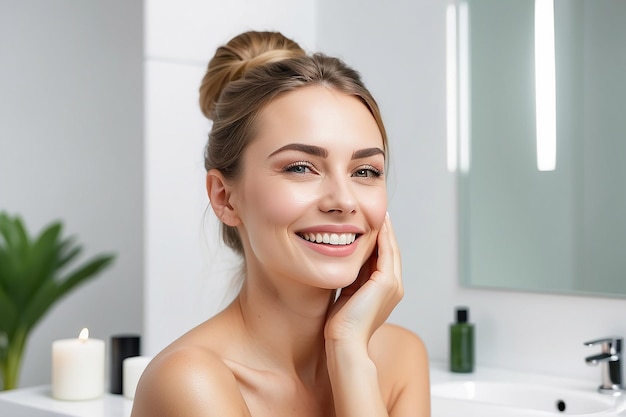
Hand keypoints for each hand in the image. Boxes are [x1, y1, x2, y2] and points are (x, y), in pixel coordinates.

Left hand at [324, 213, 402, 346]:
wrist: (344, 342)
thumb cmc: (341, 325)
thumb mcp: (347, 295)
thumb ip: (351, 280)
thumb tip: (342, 265)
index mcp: (385, 291)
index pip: (385, 259)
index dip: (380, 241)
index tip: (372, 225)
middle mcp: (394, 287)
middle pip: (391, 252)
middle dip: (386, 232)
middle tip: (380, 214)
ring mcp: (393, 285)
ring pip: (391, 250)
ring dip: (386, 231)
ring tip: (381, 215)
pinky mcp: (385, 283)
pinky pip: (386, 253)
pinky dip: (383, 237)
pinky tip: (378, 225)